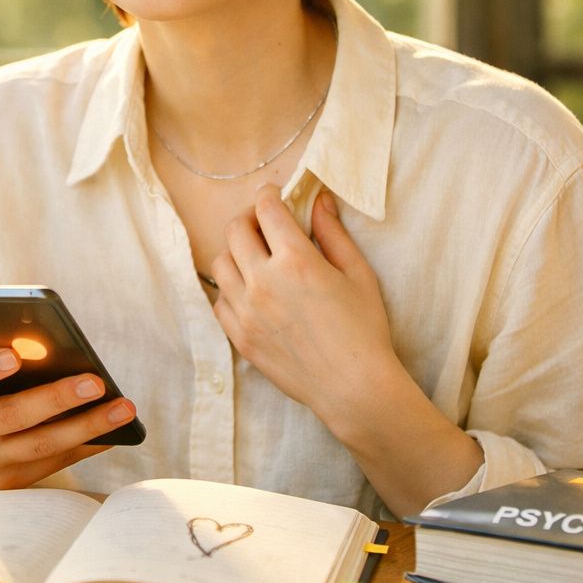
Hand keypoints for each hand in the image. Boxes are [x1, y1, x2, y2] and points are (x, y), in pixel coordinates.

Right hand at [0, 347, 137, 488]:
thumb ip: (3, 350)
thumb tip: (51, 347)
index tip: (13, 356)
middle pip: (10, 415)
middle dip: (56, 398)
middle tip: (96, 382)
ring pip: (39, 445)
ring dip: (86, 426)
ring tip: (123, 408)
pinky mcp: (8, 480)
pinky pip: (54, 462)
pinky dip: (87, 444)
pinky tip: (115, 429)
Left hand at [210, 186, 400, 425]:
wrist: (352, 387)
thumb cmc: (364, 329)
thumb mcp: (358, 274)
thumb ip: (334, 234)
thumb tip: (319, 200)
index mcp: (296, 261)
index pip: (267, 210)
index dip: (270, 195)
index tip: (275, 195)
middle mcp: (263, 282)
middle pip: (235, 230)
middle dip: (249, 217)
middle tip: (264, 223)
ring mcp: (246, 311)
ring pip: (219, 263)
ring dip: (235, 251)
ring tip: (255, 257)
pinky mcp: (239, 336)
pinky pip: (218, 300)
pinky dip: (229, 287)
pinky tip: (250, 290)